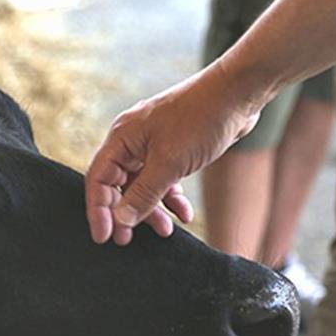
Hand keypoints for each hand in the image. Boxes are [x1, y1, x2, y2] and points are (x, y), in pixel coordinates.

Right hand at [85, 61, 263, 244]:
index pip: (98, 180)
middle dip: (125, 214)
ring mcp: (152, 145)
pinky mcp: (172, 149)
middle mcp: (132, 141)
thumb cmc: (201, 118)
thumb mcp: (169, 163)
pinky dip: (171, 197)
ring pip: (142, 185)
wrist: (237, 95)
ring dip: (152, 209)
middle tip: (128, 240)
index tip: (105, 238)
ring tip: (166, 231)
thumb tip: (121, 221)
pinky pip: (162, 180)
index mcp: (122, 138)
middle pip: (117, 185)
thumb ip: (143, 195)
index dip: (98, 211)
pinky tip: (184, 213)